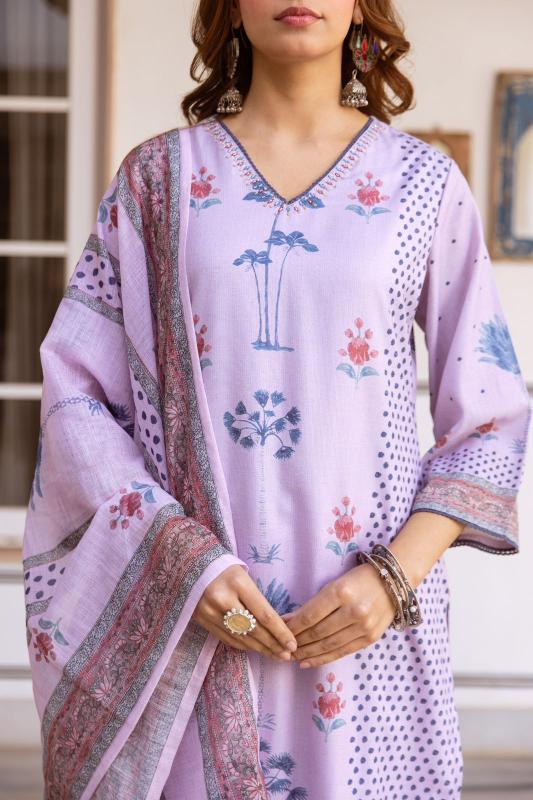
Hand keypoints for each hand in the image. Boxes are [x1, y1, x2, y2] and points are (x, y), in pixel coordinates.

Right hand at [192, 563, 297, 661]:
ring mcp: (211, 612)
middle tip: (287, 655)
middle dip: (273, 645)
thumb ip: (258, 600)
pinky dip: (244, 646)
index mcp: (239, 583)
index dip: (280, 632)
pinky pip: (227, 638)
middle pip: (254, 629)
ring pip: (241, 638)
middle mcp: (224, 599)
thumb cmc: (226, 570)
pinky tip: (255, 649)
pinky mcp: (202, 620)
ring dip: (260, 649)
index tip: (292, 644)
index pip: (264, 614)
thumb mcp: (244, 577)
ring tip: (275, 655)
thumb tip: (277, 627)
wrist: (193, 566)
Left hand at [280, 562, 396, 667]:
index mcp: (341, 592)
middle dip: (298, 642)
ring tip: (292, 657)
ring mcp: (364, 626)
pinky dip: (323, 658)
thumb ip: (315, 603)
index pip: (311, 614)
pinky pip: (342, 652)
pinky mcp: (370, 638)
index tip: (280, 631)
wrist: (393, 582)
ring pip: (329, 645)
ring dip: (307, 653)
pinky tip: (308, 661)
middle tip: (282, 647)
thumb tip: (289, 620)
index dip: (294, 626)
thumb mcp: (335, 584)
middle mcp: (353, 610)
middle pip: (318, 632)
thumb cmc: (358, 579)